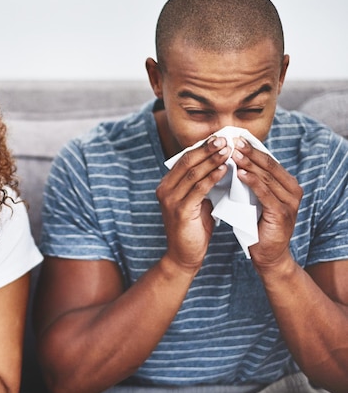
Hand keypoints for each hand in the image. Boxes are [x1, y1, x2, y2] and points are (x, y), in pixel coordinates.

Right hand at [156, 136, 229, 270]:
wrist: (184, 255)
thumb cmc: (194, 228)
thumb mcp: (197, 201)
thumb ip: (202, 184)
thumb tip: (221, 164)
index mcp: (167, 185)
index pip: (184, 159)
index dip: (202, 147)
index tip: (219, 137)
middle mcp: (164, 190)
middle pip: (187, 162)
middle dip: (207, 149)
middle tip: (224, 138)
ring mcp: (170, 200)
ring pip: (193, 173)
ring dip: (212, 160)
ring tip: (228, 150)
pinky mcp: (179, 211)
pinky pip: (199, 189)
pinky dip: (212, 177)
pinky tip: (225, 169)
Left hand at [232, 137, 302, 271]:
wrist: (267, 255)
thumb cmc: (257, 225)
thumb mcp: (255, 199)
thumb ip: (252, 182)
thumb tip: (234, 160)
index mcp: (287, 184)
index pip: (269, 161)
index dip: (252, 149)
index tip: (235, 138)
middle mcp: (293, 190)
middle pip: (269, 165)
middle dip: (249, 152)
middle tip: (232, 140)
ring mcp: (289, 202)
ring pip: (266, 177)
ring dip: (248, 164)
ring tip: (232, 153)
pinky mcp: (282, 214)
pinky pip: (265, 193)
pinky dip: (252, 182)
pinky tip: (239, 173)